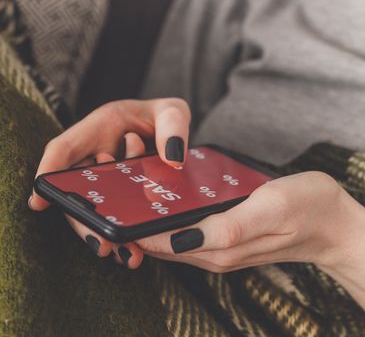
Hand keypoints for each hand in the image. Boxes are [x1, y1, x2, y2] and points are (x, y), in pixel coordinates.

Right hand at [29, 98, 190, 266]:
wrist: (173, 132)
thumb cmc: (166, 116)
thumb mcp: (173, 111)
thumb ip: (173, 126)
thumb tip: (172, 159)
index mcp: (99, 128)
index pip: (63, 148)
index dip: (46, 172)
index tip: (39, 200)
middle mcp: (93, 156)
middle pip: (74, 189)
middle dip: (82, 219)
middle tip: (101, 244)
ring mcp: (103, 179)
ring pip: (91, 209)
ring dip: (102, 233)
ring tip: (126, 254)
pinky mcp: (115, 197)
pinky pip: (110, 217)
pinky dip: (120, 235)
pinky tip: (134, 252)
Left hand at [132, 171, 364, 308]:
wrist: (335, 223)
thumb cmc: (308, 209)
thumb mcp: (269, 209)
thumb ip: (227, 228)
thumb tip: (182, 238)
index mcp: (217, 248)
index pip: (160, 243)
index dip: (133, 228)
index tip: (111, 210)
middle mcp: (211, 253)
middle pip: (159, 242)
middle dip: (133, 222)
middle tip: (114, 193)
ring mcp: (216, 248)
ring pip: (168, 237)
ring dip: (146, 219)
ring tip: (128, 192)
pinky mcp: (223, 238)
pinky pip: (184, 231)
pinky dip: (166, 218)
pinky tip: (159, 200)